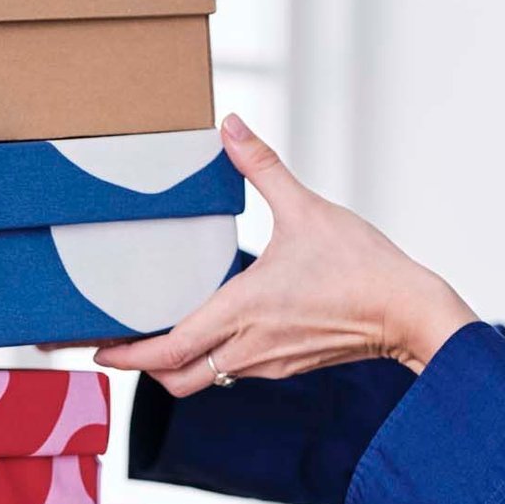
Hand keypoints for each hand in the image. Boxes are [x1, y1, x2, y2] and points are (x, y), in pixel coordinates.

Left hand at [93, 114, 477, 395]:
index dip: (125, 356)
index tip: (95, 349)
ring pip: (203, 379)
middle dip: (141, 368)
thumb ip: (262, 167)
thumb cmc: (362, 266)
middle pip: (175, 379)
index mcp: (241, 312)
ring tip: (153, 337)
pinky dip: (209, 359)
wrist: (409, 312)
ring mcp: (266, 363)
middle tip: (114, 345)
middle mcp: (246, 348)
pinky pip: (232, 371)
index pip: (166, 352)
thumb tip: (231, 124)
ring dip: (175, 365)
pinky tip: (209, 329)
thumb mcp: (307, 209)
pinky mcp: (284, 364)